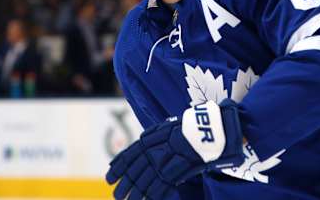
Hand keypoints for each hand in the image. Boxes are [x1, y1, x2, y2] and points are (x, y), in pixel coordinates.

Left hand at [106, 99, 243, 199]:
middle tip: (117, 195)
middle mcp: (154, 150)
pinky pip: (160, 187)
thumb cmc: (191, 128)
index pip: (129, 154)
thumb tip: (143, 141)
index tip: (110, 177)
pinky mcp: (175, 171)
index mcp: (151, 138)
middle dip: (124, 185)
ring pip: (144, 182)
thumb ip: (156, 136)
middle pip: (134, 171)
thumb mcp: (170, 128)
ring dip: (135, 194)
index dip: (118, 167)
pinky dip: (153, 195)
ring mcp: (165, 162)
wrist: (209, 129)